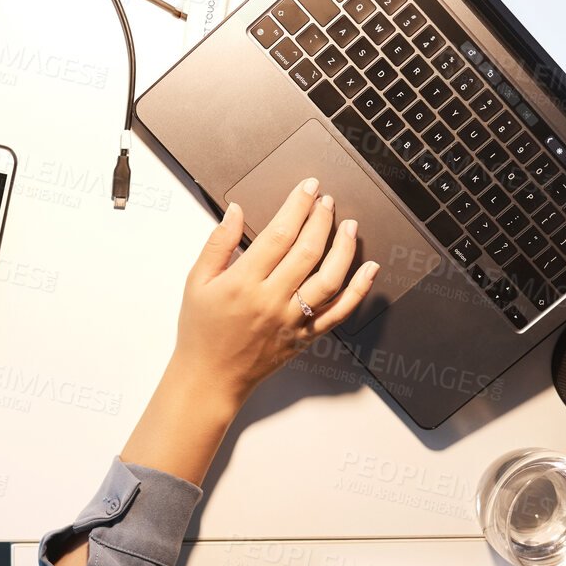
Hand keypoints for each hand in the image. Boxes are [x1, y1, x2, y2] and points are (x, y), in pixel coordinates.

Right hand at [53, 180, 378, 565]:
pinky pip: (339, 312)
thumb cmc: (200, 331)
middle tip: (327, 200)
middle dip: (322, 219)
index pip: (278, 234)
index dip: (297, 206)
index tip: (307, 187)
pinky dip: (358, 290)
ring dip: (343, 248)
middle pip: (307, 251)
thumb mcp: (196, 282)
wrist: (210, 378)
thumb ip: (217, 244)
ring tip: (349, 225)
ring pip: (329, 278)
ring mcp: (292, 320)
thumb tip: (235, 211)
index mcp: (243, 283)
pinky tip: (369, 269)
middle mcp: (272, 300)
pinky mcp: (306, 336)